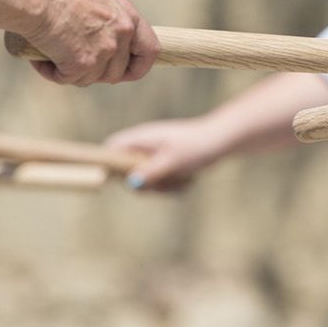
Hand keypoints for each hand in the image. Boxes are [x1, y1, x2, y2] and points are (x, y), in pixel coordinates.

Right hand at [20, 0, 160, 85]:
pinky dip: (52, 72)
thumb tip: (100, 38)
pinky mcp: (83, 64)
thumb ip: (106, 20)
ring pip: (90, 79)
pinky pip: (67, 79)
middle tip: (72, 62)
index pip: (150, 50)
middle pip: (116, 72)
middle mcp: (122, 33)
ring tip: (51, 53)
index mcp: (127, 15)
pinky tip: (41, 57)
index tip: (125, 73)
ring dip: (71, 72)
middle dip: (94, 73)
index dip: (138, 67)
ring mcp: (105, 50)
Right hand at [104, 118, 227, 191]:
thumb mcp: (173, 161)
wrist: (220, 141)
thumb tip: (130, 183)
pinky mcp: (164, 164)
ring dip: (162, 187)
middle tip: (163, 184)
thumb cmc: (195, 147)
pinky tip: (187, 180)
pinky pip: (159, 182)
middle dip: (145, 184)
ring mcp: (154, 155)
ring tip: (181, 180)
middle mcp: (143, 146)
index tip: (121, 180)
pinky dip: (172, 186)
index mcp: (141, 139)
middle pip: (126, 172)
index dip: (107, 164)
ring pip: (145, 181)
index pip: (111, 148)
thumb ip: (151, 172)